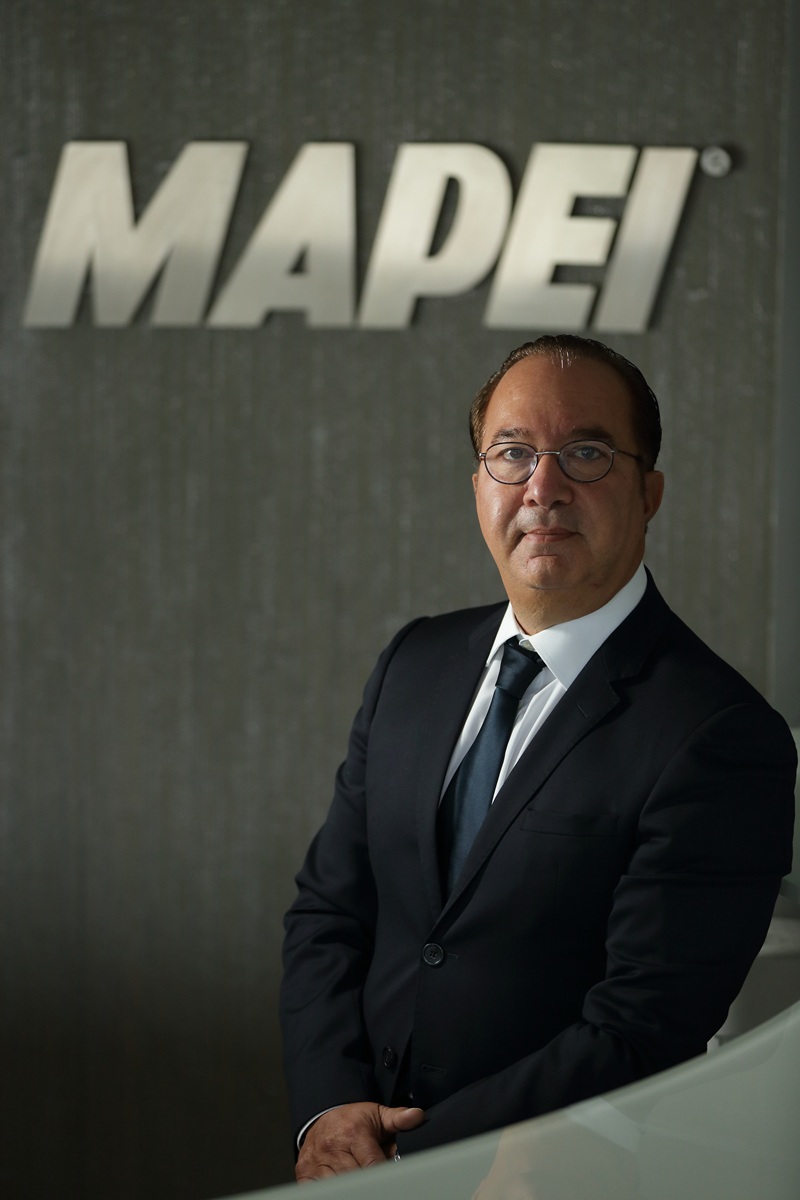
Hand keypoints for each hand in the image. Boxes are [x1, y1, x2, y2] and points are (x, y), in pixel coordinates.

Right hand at [296, 1102, 424, 1181]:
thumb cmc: (352, 1120)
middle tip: (375, 1177)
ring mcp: (317, 1162)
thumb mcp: (376, 1115)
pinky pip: (319, 1191)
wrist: (322, 1117)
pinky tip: (341, 1186)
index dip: (383, 1174)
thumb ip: (398, 1118)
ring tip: (358, 1177)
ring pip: (339, 1187)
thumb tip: (417, 1116)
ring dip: (351, 1187)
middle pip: (356, 1179)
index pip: (372, 1165)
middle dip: (368, 1182)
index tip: (389, 1176)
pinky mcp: (305, 1173)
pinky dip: (332, 1190)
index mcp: (354, 1132)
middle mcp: (333, 1147)